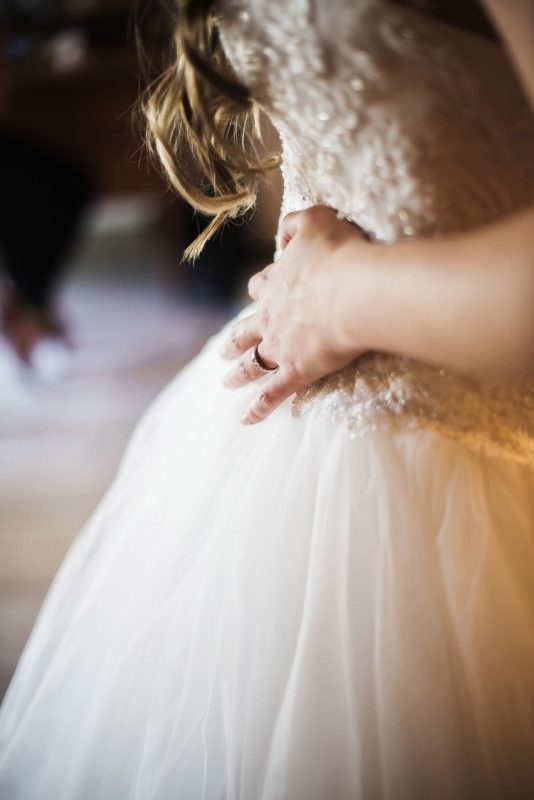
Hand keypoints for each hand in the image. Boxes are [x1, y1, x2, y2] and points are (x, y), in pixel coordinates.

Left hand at [221, 205, 369, 423]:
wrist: (354, 293)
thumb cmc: (340, 255)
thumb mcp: (317, 221)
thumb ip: (296, 224)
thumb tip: (283, 235)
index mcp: (277, 284)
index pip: (261, 287)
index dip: (261, 290)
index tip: (261, 292)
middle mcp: (271, 317)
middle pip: (245, 331)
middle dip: (234, 340)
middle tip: (223, 350)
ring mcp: (281, 347)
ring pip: (252, 363)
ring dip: (238, 373)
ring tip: (227, 382)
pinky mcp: (296, 371)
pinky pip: (272, 394)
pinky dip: (258, 408)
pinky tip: (246, 419)